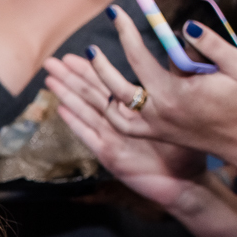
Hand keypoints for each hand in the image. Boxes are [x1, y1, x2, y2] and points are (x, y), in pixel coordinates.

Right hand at [45, 53, 204, 207]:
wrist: (185, 182)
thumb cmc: (186, 151)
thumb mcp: (182, 113)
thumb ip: (175, 85)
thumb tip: (178, 54)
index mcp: (132, 112)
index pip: (106, 84)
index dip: (89, 69)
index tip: (75, 54)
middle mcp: (117, 123)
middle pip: (89, 95)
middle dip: (69, 78)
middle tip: (51, 62)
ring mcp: (111, 139)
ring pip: (85, 112)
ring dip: (66, 95)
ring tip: (50, 80)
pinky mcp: (110, 155)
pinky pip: (89, 136)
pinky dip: (75, 123)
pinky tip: (61, 110)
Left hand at [76, 5, 236, 162]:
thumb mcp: (234, 68)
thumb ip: (210, 46)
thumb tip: (185, 28)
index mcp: (174, 92)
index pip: (139, 58)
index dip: (125, 33)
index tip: (115, 15)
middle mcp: (158, 111)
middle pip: (117, 85)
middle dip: (99, 64)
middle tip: (89, 48)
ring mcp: (154, 126)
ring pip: (114, 109)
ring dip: (98, 90)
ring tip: (90, 73)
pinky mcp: (156, 135)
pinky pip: (123, 126)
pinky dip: (112, 112)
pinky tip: (109, 98)